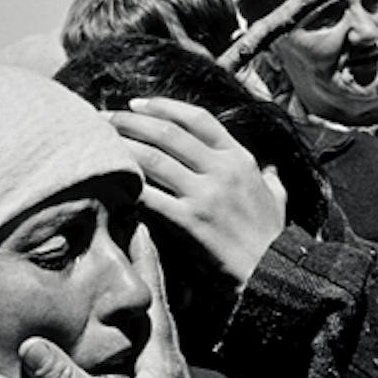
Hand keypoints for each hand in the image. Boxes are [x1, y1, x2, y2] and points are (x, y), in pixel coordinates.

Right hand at [18, 227, 206, 377]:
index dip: (145, 261)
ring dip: (142, 303)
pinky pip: (152, 356)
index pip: (152, 298)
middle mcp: (171, 369)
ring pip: (157, 333)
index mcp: (161, 363)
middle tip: (133, 236)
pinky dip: (140, 336)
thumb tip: (32, 347)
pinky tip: (129, 342)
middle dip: (145, 272)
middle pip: (158, 307)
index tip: (139, 223)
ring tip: (129, 279)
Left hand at [109, 96, 285, 289]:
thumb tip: (272, 169)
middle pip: (167, 134)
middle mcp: (221, 169)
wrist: (274, 273)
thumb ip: (270, 179)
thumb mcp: (277, 198)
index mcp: (239, 158)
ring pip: (153, 159)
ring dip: (123, 147)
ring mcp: (204, 194)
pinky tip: (110, 182)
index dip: (162, 107)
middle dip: (130, 122)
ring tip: (100, 142)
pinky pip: (150, 197)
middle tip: (104, 118)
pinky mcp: (189, 221)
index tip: (136, 104)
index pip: (196, 119)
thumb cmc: (271, 238)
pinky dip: (128, 187)